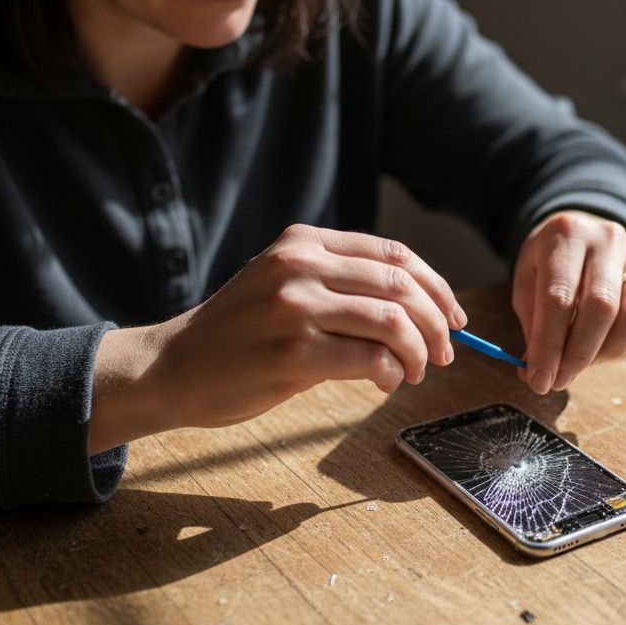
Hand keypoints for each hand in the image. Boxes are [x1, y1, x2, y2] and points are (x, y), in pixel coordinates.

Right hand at [88, 225, 465, 453]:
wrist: (171, 367)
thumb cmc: (237, 333)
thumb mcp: (281, 283)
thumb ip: (338, 282)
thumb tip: (417, 306)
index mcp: (303, 242)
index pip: (394, 254)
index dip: (437, 286)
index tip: (454, 317)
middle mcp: (300, 265)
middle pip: (401, 284)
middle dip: (437, 322)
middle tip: (446, 352)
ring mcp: (296, 309)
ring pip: (393, 321)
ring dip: (419, 351)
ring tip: (417, 371)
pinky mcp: (293, 354)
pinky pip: (370, 359)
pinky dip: (391, 373)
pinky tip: (387, 382)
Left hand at [512, 210, 625, 393]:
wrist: (580, 233)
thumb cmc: (549, 265)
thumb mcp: (527, 285)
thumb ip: (534, 326)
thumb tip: (538, 372)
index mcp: (566, 236)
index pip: (559, 298)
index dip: (549, 347)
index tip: (540, 381)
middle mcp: (607, 239)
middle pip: (602, 306)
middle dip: (580, 354)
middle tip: (561, 379)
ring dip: (614, 347)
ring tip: (590, 357)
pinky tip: (625, 336)